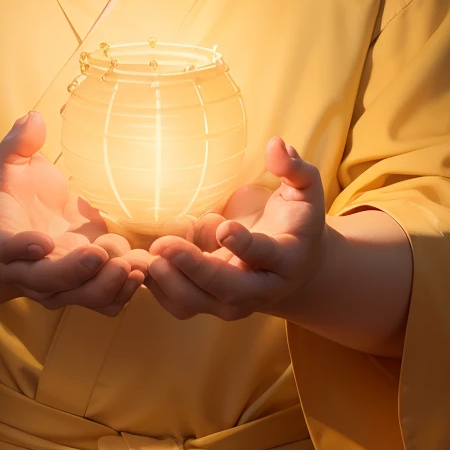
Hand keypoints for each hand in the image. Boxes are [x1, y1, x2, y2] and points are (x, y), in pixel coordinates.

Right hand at [0, 112, 146, 315]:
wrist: (18, 224)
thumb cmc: (7, 190)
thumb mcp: (5, 163)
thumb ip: (17, 144)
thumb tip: (34, 118)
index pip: (4, 248)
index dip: (20, 249)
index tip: (43, 242)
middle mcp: (25, 269)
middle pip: (46, 281)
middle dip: (74, 272)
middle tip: (99, 255)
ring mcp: (57, 282)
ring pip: (79, 295)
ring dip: (107, 285)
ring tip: (133, 265)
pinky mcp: (84, 283)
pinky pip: (102, 299)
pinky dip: (122, 292)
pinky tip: (142, 271)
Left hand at [144, 137, 325, 320]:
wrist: (292, 265)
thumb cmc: (296, 220)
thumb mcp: (305, 192)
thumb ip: (295, 169)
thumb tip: (276, 145)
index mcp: (287, 259)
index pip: (265, 254)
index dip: (245, 244)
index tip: (224, 228)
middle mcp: (260, 288)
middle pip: (227, 288)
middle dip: (194, 269)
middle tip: (163, 245)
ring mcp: (232, 302)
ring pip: (197, 303)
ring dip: (169, 283)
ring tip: (148, 256)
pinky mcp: (208, 303)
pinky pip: (179, 305)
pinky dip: (158, 289)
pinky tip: (143, 264)